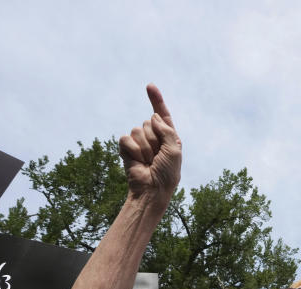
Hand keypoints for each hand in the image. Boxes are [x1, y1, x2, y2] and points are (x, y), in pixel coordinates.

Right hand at [119, 83, 181, 200]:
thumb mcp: (174, 150)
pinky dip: (133, 150)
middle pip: (149, 122)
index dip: (156, 100)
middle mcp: (154, 137)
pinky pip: (126, 138)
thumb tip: (152, 117)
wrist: (152, 190)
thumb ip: (166, 130)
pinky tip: (137, 161)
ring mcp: (139, 142)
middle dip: (154, 140)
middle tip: (157, 157)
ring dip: (145, 147)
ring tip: (148, 161)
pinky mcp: (126, 147)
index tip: (150, 86)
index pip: (162, 115)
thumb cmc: (167, 173)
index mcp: (168, 136)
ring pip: (138, 130)